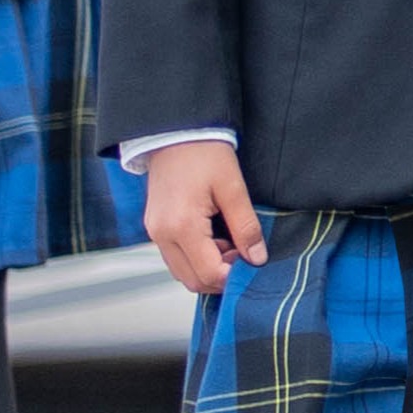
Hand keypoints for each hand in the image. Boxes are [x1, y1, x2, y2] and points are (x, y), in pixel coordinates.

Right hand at [144, 140, 266, 291]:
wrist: (175, 131)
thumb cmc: (204, 153)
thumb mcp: (233, 187)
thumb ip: (246, 227)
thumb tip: (257, 258)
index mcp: (182, 226)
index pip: (209, 273)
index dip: (234, 276)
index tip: (251, 261)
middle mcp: (162, 235)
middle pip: (192, 280)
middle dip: (220, 276)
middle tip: (241, 253)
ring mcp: (155, 233)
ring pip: (182, 272)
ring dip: (207, 268)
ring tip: (228, 242)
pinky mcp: (155, 228)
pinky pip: (175, 257)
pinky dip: (195, 258)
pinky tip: (213, 237)